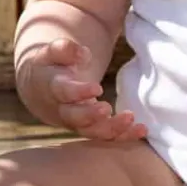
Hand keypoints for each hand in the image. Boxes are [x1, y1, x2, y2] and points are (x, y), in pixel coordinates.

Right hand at [30, 38, 147, 140]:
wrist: (44, 91)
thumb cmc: (53, 65)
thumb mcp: (54, 52)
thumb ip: (65, 49)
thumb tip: (83, 53)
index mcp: (52, 87)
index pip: (63, 92)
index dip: (78, 92)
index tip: (97, 88)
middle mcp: (63, 110)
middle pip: (75, 118)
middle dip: (91, 116)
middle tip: (107, 109)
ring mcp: (78, 123)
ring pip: (93, 131)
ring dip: (112, 128)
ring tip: (132, 119)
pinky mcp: (93, 129)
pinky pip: (108, 136)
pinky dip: (125, 135)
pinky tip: (142, 130)